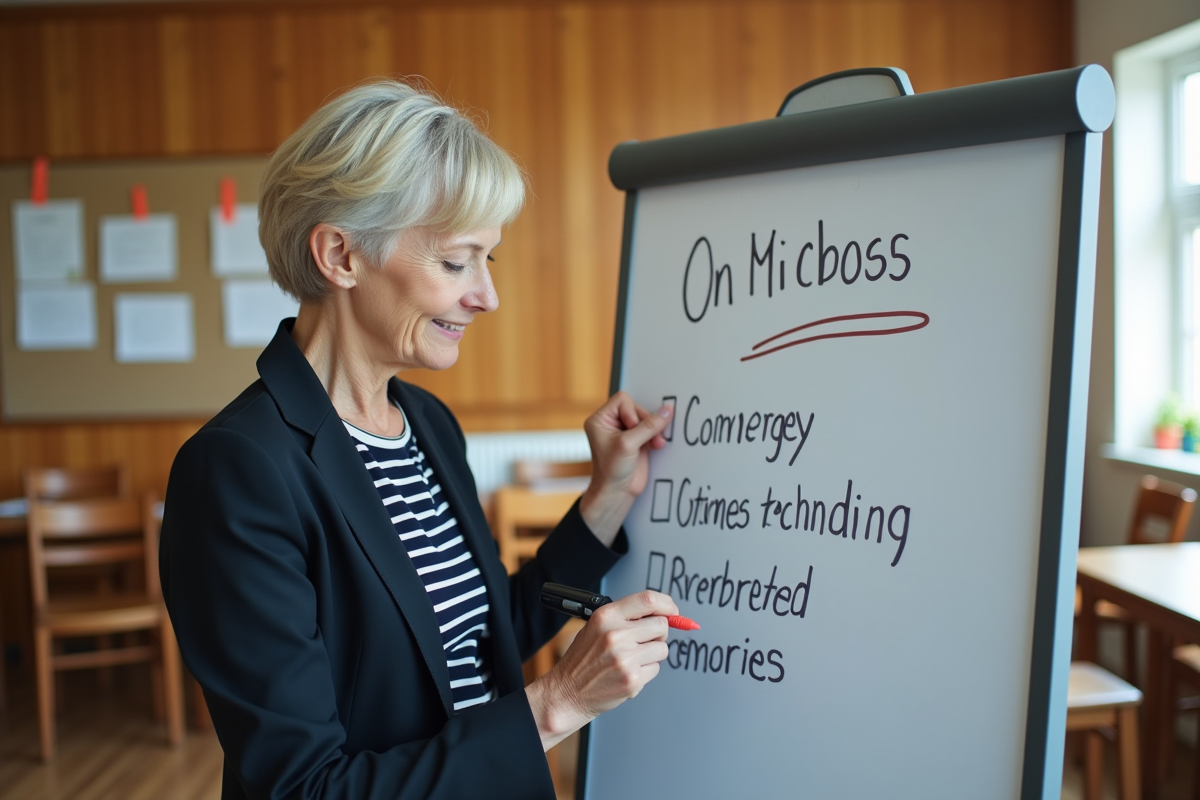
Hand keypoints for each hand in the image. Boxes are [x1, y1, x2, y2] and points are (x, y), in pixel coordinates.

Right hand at [525, 591, 677, 750]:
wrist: (568, 692)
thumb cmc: (583, 659)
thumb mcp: (596, 627)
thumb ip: (626, 617)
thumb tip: (662, 613)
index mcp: (606, 617)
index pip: (648, 600)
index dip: (667, 604)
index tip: (672, 611)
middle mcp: (616, 635)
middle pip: (661, 625)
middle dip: (658, 633)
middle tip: (643, 640)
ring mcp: (625, 658)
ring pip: (662, 649)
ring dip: (652, 654)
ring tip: (631, 658)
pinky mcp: (633, 679)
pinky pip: (656, 668)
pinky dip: (646, 671)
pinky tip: (628, 672)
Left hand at [579, 393, 672, 544]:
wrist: (617, 492)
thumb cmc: (611, 470)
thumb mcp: (629, 445)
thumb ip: (648, 426)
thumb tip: (666, 411)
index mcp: (600, 419)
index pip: (623, 400)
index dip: (632, 412)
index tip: (632, 429)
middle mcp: (611, 423)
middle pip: (637, 408)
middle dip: (645, 423)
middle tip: (648, 438)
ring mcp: (624, 432)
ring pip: (646, 419)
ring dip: (653, 430)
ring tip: (656, 443)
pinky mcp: (636, 441)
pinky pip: (651, 429)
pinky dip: (656, 436)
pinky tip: (657, 445)